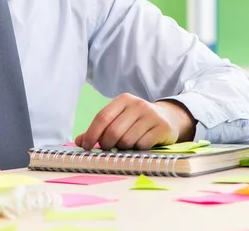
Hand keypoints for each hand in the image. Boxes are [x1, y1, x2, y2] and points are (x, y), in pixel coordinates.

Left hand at [74, 93, 195, 150]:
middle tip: (107, 148)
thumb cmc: (136, 121)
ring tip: (125, 144)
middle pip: (113, 131)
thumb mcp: (118, 119)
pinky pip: (142, 145)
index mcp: (123, 100)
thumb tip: (80, 141)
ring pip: (127, 140)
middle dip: (106, 144)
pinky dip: (137, 149)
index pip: (102, 117)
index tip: (86, 146)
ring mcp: (151, 115)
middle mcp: (138, 104)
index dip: (92, 133)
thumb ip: (99, 129)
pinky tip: (139, 145)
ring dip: (122, 148)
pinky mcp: (162, 128)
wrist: (168, 118)